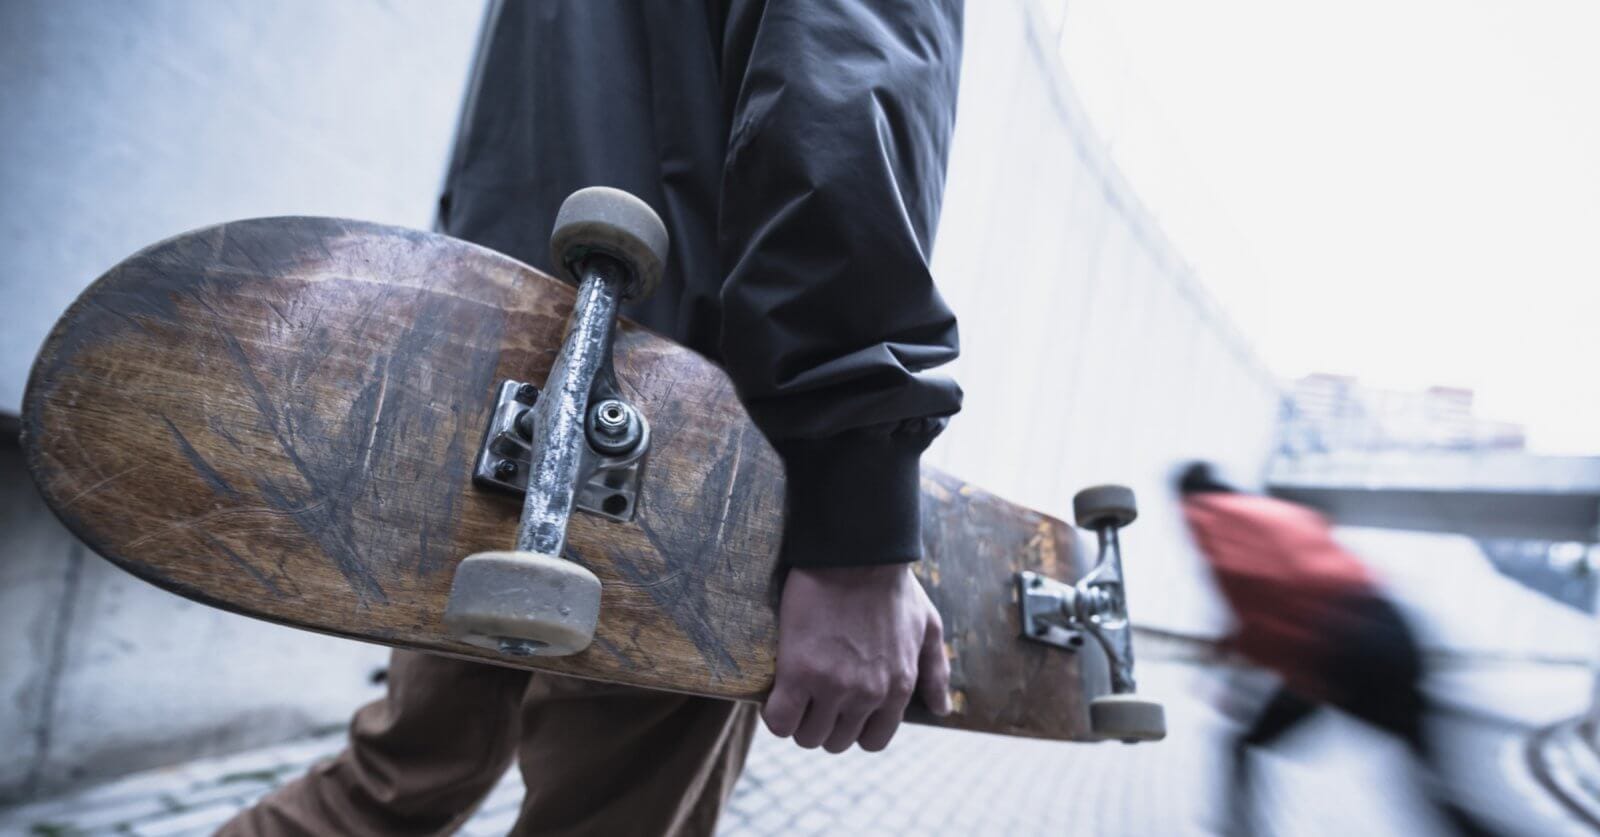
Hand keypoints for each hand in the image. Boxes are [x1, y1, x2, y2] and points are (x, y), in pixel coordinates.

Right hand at [761, 564, 950, 752]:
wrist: (855, 553)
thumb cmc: (891, 586)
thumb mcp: (928, 625)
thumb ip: (935, 671)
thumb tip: (942, 709)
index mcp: (898, 687)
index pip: (873, 741)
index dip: (854, 728)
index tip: (841, 707)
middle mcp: (868, 694)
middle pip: (837, 741)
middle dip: (824, 724)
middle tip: (813, 696)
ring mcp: (833, 686)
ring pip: (808, 736)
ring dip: (799, 721)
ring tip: (794, 694)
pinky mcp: (798, 673)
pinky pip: (780, 721)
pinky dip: (775, 716)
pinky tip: (777, 695)